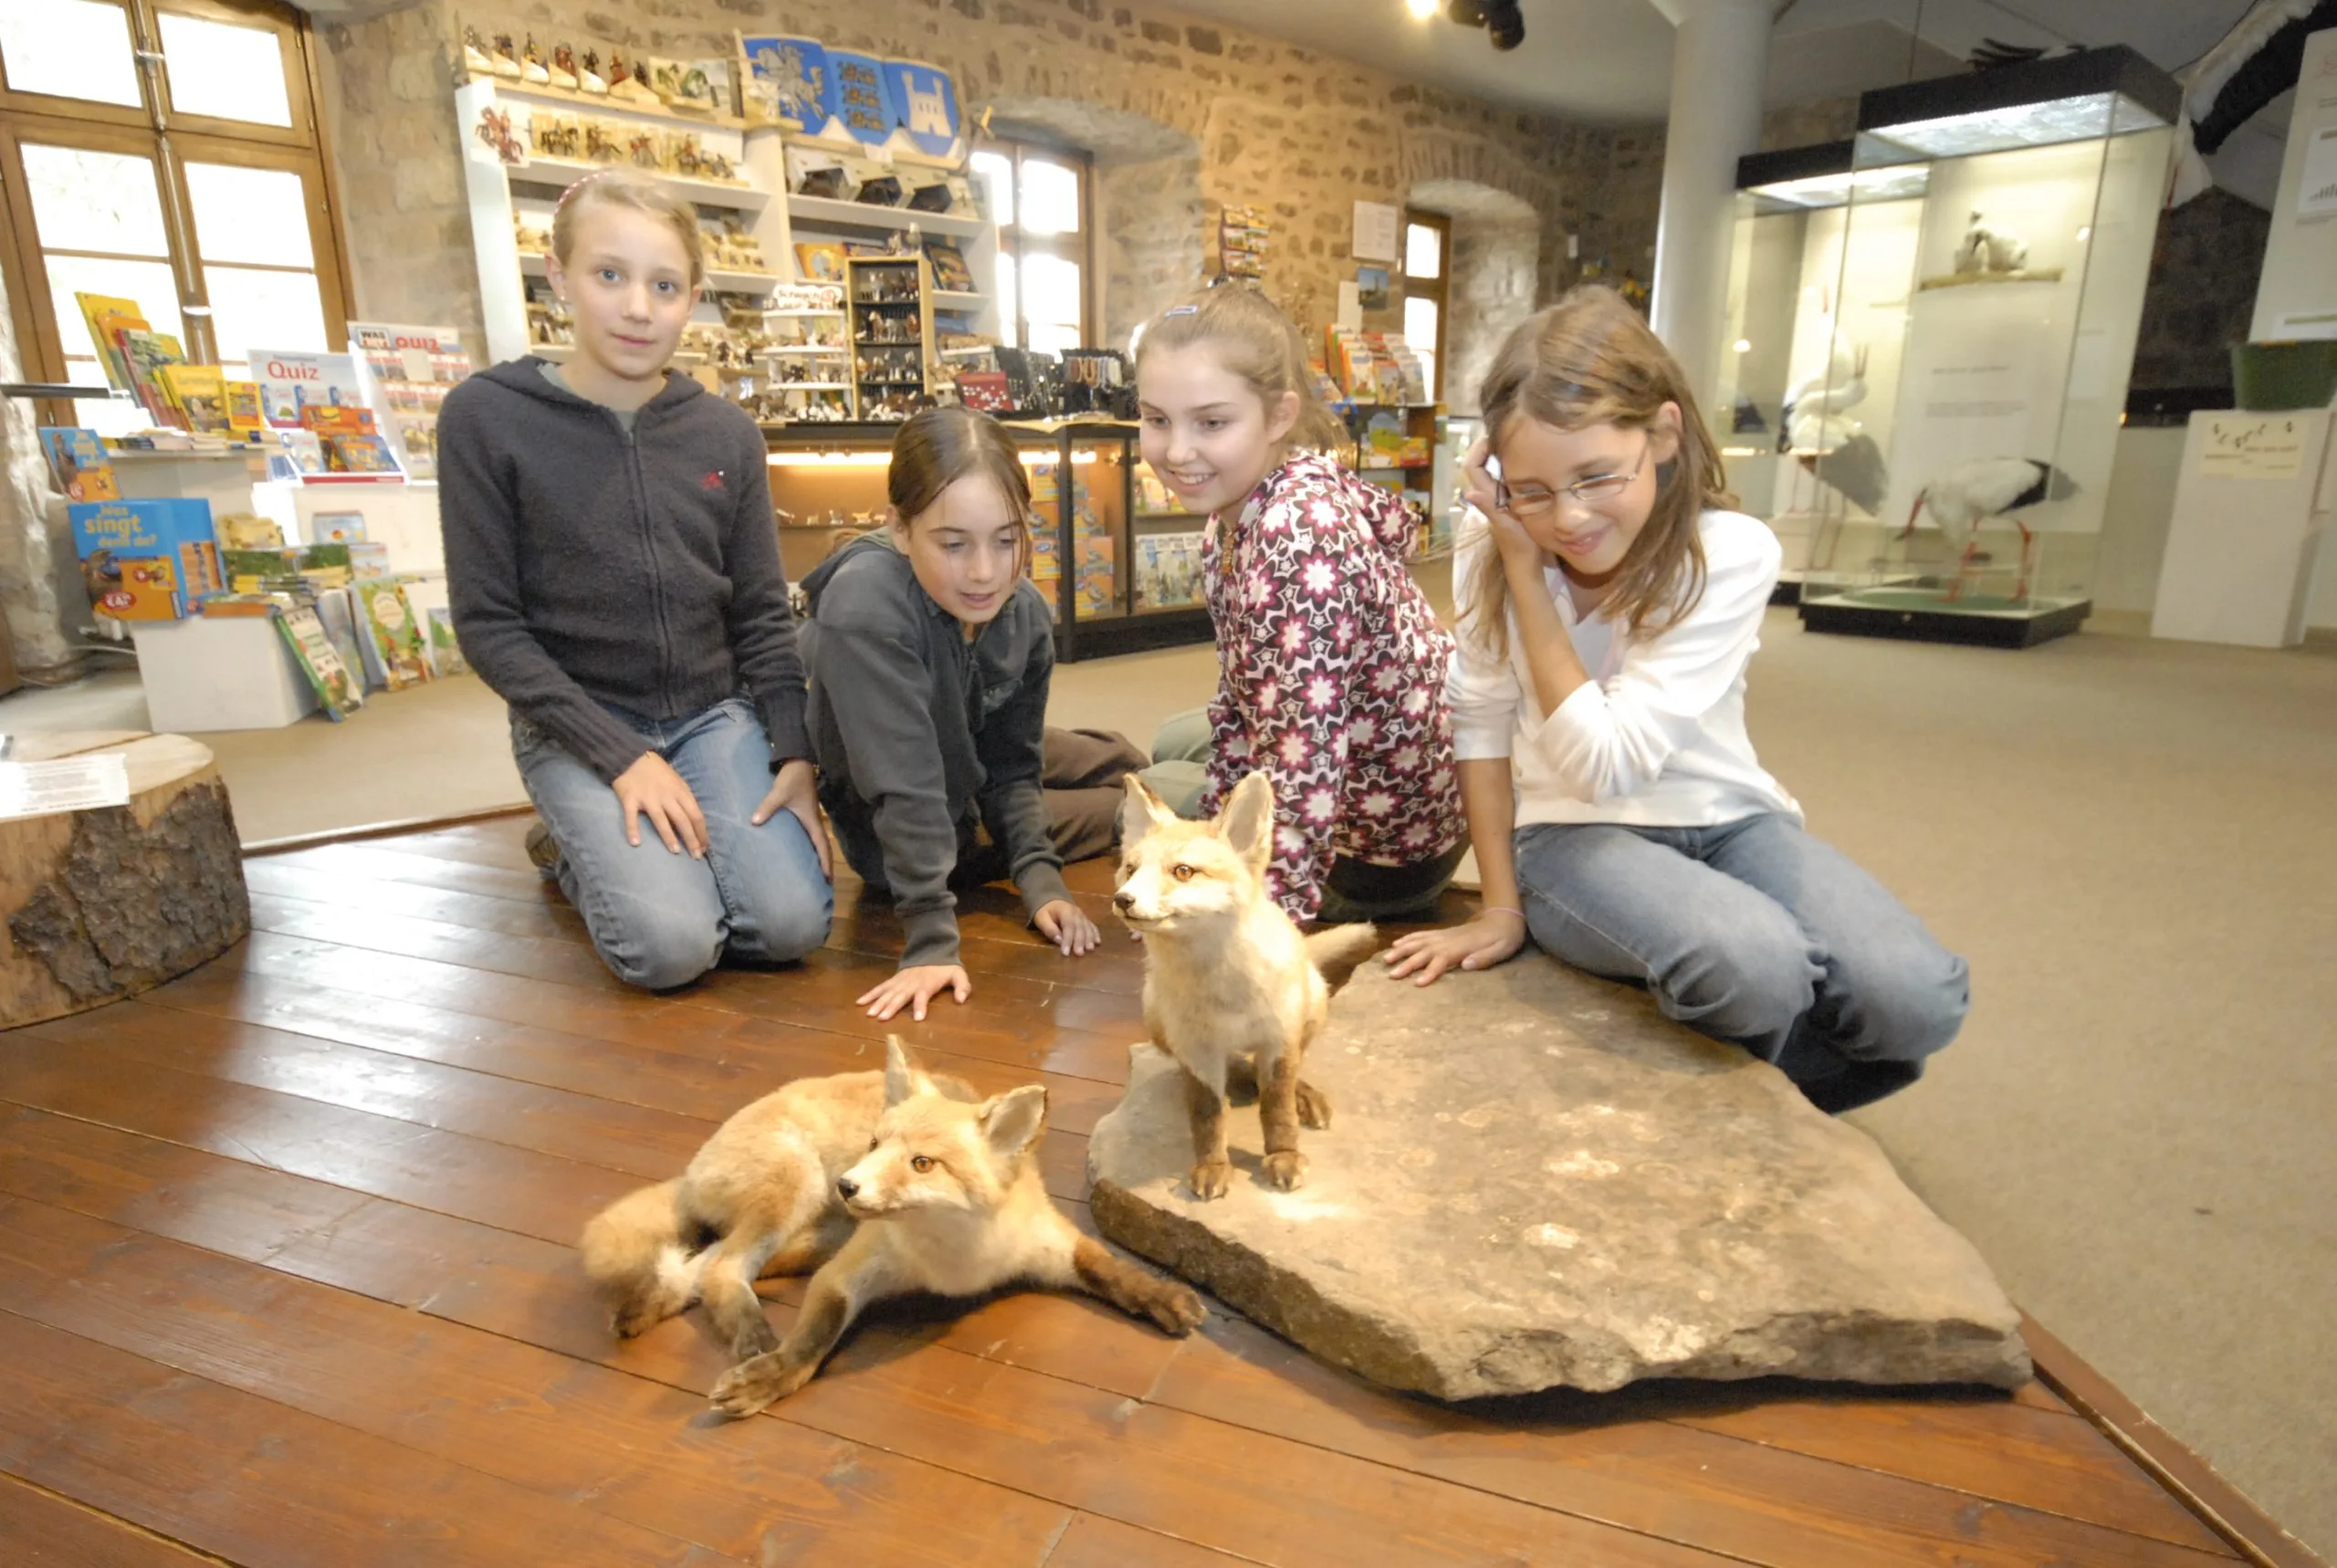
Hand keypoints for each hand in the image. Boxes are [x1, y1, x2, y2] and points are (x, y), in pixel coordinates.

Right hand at [611, 752, 704, 855]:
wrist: (631, 757)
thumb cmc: (657, 772)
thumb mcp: (677, 781)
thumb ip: (684, 799)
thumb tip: (694, 821)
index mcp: (681, 791)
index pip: (696, 815)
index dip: (702, 833)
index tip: (704, 847)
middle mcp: (666, 796)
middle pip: (683, 820)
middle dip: (691, 839)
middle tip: (696, 856)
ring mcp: (648, 798)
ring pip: (661, 820)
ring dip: (669, 837)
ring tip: (675, 851)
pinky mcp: (630, 799)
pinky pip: (631, 816)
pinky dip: (632, 829)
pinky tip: (635, 843)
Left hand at [752, 758, 832, 880]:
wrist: (797, 762)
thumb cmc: (792, 779)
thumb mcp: (779, 793)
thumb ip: (767, 807)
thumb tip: (754, 822)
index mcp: (811, 820)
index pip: (822, 845)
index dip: (826, 862)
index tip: (828, 879)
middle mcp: (813, 821)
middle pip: (822, 846)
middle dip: (825, 864)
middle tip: (824, 882)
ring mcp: (809, 817)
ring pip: (817, 841)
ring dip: (818, 855)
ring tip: (816, 871)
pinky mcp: (804, 812)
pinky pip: (809, 834)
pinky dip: (810, 845)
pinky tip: (803, 851)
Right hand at [857, 964, 970, 1020]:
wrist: (931, 950)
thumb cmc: (945, 968)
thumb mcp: (958, 975)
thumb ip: (962, 987)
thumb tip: (962, 1000)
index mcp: (927, 984)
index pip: (923, 995)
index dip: (920, 1006)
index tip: (917, 1018)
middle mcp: (911, 983)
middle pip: (900, 996)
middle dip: (891, 1007)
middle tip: (882, 1019)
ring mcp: (900, 981)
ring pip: (888, 992)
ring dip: (878, 1003)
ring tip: (870, 1014)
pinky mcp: (893, 980)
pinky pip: (880, 987)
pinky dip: (870, 994)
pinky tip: (860, 1002)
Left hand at [1033, 898, 1099, 955]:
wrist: (1053, 901)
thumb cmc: (1046, 912)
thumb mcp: (1041, 918)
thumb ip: (1049, 929)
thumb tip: (1059, 940)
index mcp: (1065, 911)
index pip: (1068, 926)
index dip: (1068, 940)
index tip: (1066, 953)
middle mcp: (1077, 913)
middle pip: (1080, 928)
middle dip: (1080, 941)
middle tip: (1079, 954)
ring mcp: (1083, 916)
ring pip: (1088, 928)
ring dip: (1090, 939)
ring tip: (1090, 949)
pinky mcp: (1086, 920)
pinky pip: (1092, 926)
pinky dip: (1096, 934)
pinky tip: (1098, 942)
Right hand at [1383, 909, 1526, 985]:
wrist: (1504, 916)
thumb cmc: (1505, 937)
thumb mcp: (1502, 950)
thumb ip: (1484, 958)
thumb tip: (1466, 965)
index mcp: (1463, 947)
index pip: (1443, 960)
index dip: (1430, 971)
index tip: (1417, 983)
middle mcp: (1449, 940)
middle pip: (1425, 951)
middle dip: (1407, 963)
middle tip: (1391, 974)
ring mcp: (1445, 935)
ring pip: (1419, 941)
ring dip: (1402, 949)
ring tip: (1386, 959)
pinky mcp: (1444, 933)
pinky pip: (1423, 934)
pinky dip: (1409, 939)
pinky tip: (1398, 943)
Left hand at [1460, 432, 1542, 568]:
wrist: (1526, 563)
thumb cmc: (1519, 545)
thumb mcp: (1506, 526)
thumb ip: (1490, 508)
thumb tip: (1469, 493)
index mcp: (1487, 495)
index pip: (1471, 466)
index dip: (1477, 449)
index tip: (1493, 435)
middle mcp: (1489, 493)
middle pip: (1479, 463)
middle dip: (1487, 445)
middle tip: (1506, 431)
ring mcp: (1499, 497)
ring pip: (1491, 469)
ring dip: (1498, 453)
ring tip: (1516, 439)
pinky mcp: (1509, 501)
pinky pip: (1503, 477)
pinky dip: (1509, 464)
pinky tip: (1525, 459)